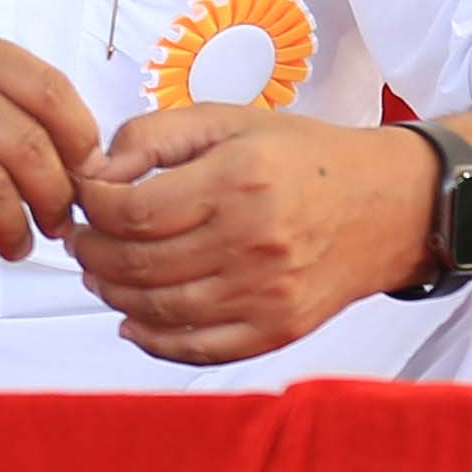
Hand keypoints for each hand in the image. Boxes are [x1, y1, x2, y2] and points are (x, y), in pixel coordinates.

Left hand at [67, 104, 437, 362]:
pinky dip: (154, 341)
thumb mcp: (230, 121)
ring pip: (159, 309)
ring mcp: (267, 293)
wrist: (391, 205)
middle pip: (137, 264)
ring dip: (113, 293)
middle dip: (91, 252)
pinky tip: (132, 320)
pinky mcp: (277, 329)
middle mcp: (253, 241)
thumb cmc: (306, 158)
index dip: (90, 209)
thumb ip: (153, 136)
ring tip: (101, 272)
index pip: (132, 212)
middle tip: (79, 239)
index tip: (82, 199)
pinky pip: (198, 350)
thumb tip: (96, 171)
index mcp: (239, 181)